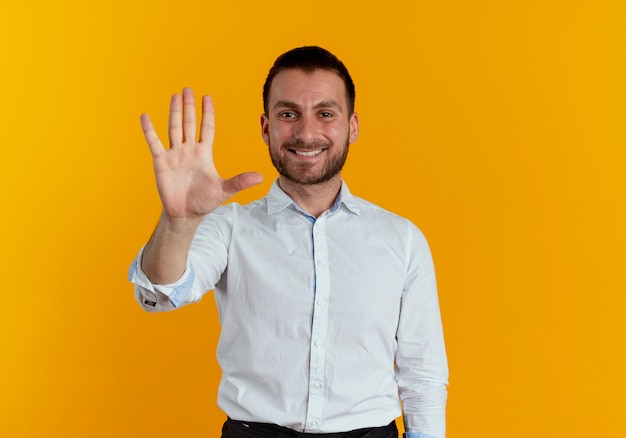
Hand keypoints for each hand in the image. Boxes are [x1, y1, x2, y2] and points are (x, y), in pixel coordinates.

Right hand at [140, 88, 262, 219]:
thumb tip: (261, 177)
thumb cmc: (204, 202)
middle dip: (189, 107)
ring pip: (174, 128)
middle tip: (188, 89)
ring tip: (175, 96)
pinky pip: (154, 143)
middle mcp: (189, 150)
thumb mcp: (224, 190)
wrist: (185, 214)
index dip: (207, 113)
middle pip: (189, 123)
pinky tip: (145, 117)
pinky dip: (149, 130)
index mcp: (204, 153)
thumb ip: (240, 182)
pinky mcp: (161, 162)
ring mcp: (174, 155)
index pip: (206, 128)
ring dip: (174, 112)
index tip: (206, 97)